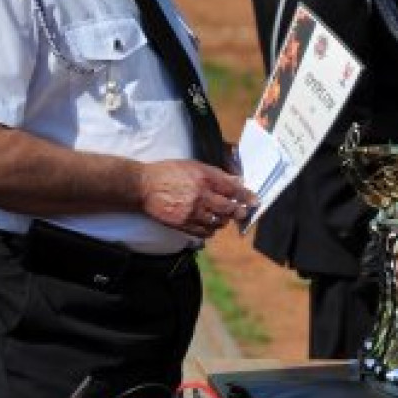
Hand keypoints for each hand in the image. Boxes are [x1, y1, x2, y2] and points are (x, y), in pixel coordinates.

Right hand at [140, 159, 256, 239]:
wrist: (143, 187)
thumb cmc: (167, 172)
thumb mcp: (192, 165)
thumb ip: (215, 173)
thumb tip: (235, 180)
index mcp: (204, 177)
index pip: (233, 189)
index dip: (246, 196)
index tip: (254, 201)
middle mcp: (201, 195)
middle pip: (229, 208)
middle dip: (239, 211)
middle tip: (241, 212)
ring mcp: (192, 212)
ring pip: (219, 222)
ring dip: (224, 220)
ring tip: (222, 216)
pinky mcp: (184, 224)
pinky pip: (205, 232)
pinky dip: (211, 230)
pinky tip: (209, 224)